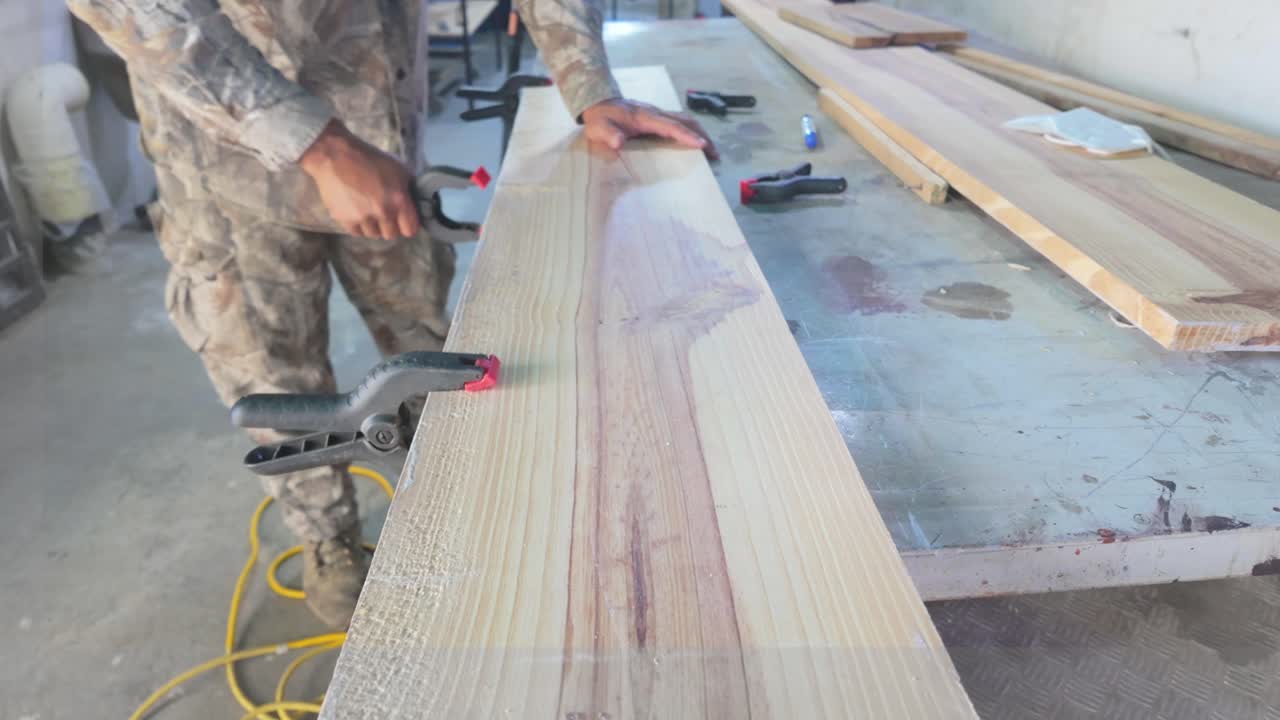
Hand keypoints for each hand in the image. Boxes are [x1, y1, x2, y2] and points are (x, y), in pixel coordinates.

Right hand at [299, 121, 418, 238]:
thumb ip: (409, 188)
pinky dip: (359, 225)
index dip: (408, 224)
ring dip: (374, 226)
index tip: (403, 219)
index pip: (410, 230)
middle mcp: (382, 212)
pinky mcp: (345, 220)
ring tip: (368, 209)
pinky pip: (357, 232)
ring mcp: (363, 218)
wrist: (335, 155)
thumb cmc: (369, 158)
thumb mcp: (398, 168)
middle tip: (384, 212)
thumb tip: (414, 202)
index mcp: (398, 200)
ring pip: (374, 234)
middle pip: (392, 234)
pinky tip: (357, 211)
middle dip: (390, 225)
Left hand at [581, 99, 718, 159]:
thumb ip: (608, 134)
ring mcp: (658, 114)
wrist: (599, 102)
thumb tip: (619, 142)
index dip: (686, 135)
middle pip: (685, 120)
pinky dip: (691, 131)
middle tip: (714, 153)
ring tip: (711, 151)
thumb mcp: (599, 128)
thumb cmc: (600, 119)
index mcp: (644, 117)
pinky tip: (696, 143)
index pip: (670, 126)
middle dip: (702, 135)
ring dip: (700, 133)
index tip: (702, 145)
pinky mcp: (658, 117)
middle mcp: (655, 113)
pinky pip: (679, 122)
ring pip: (685, 120)